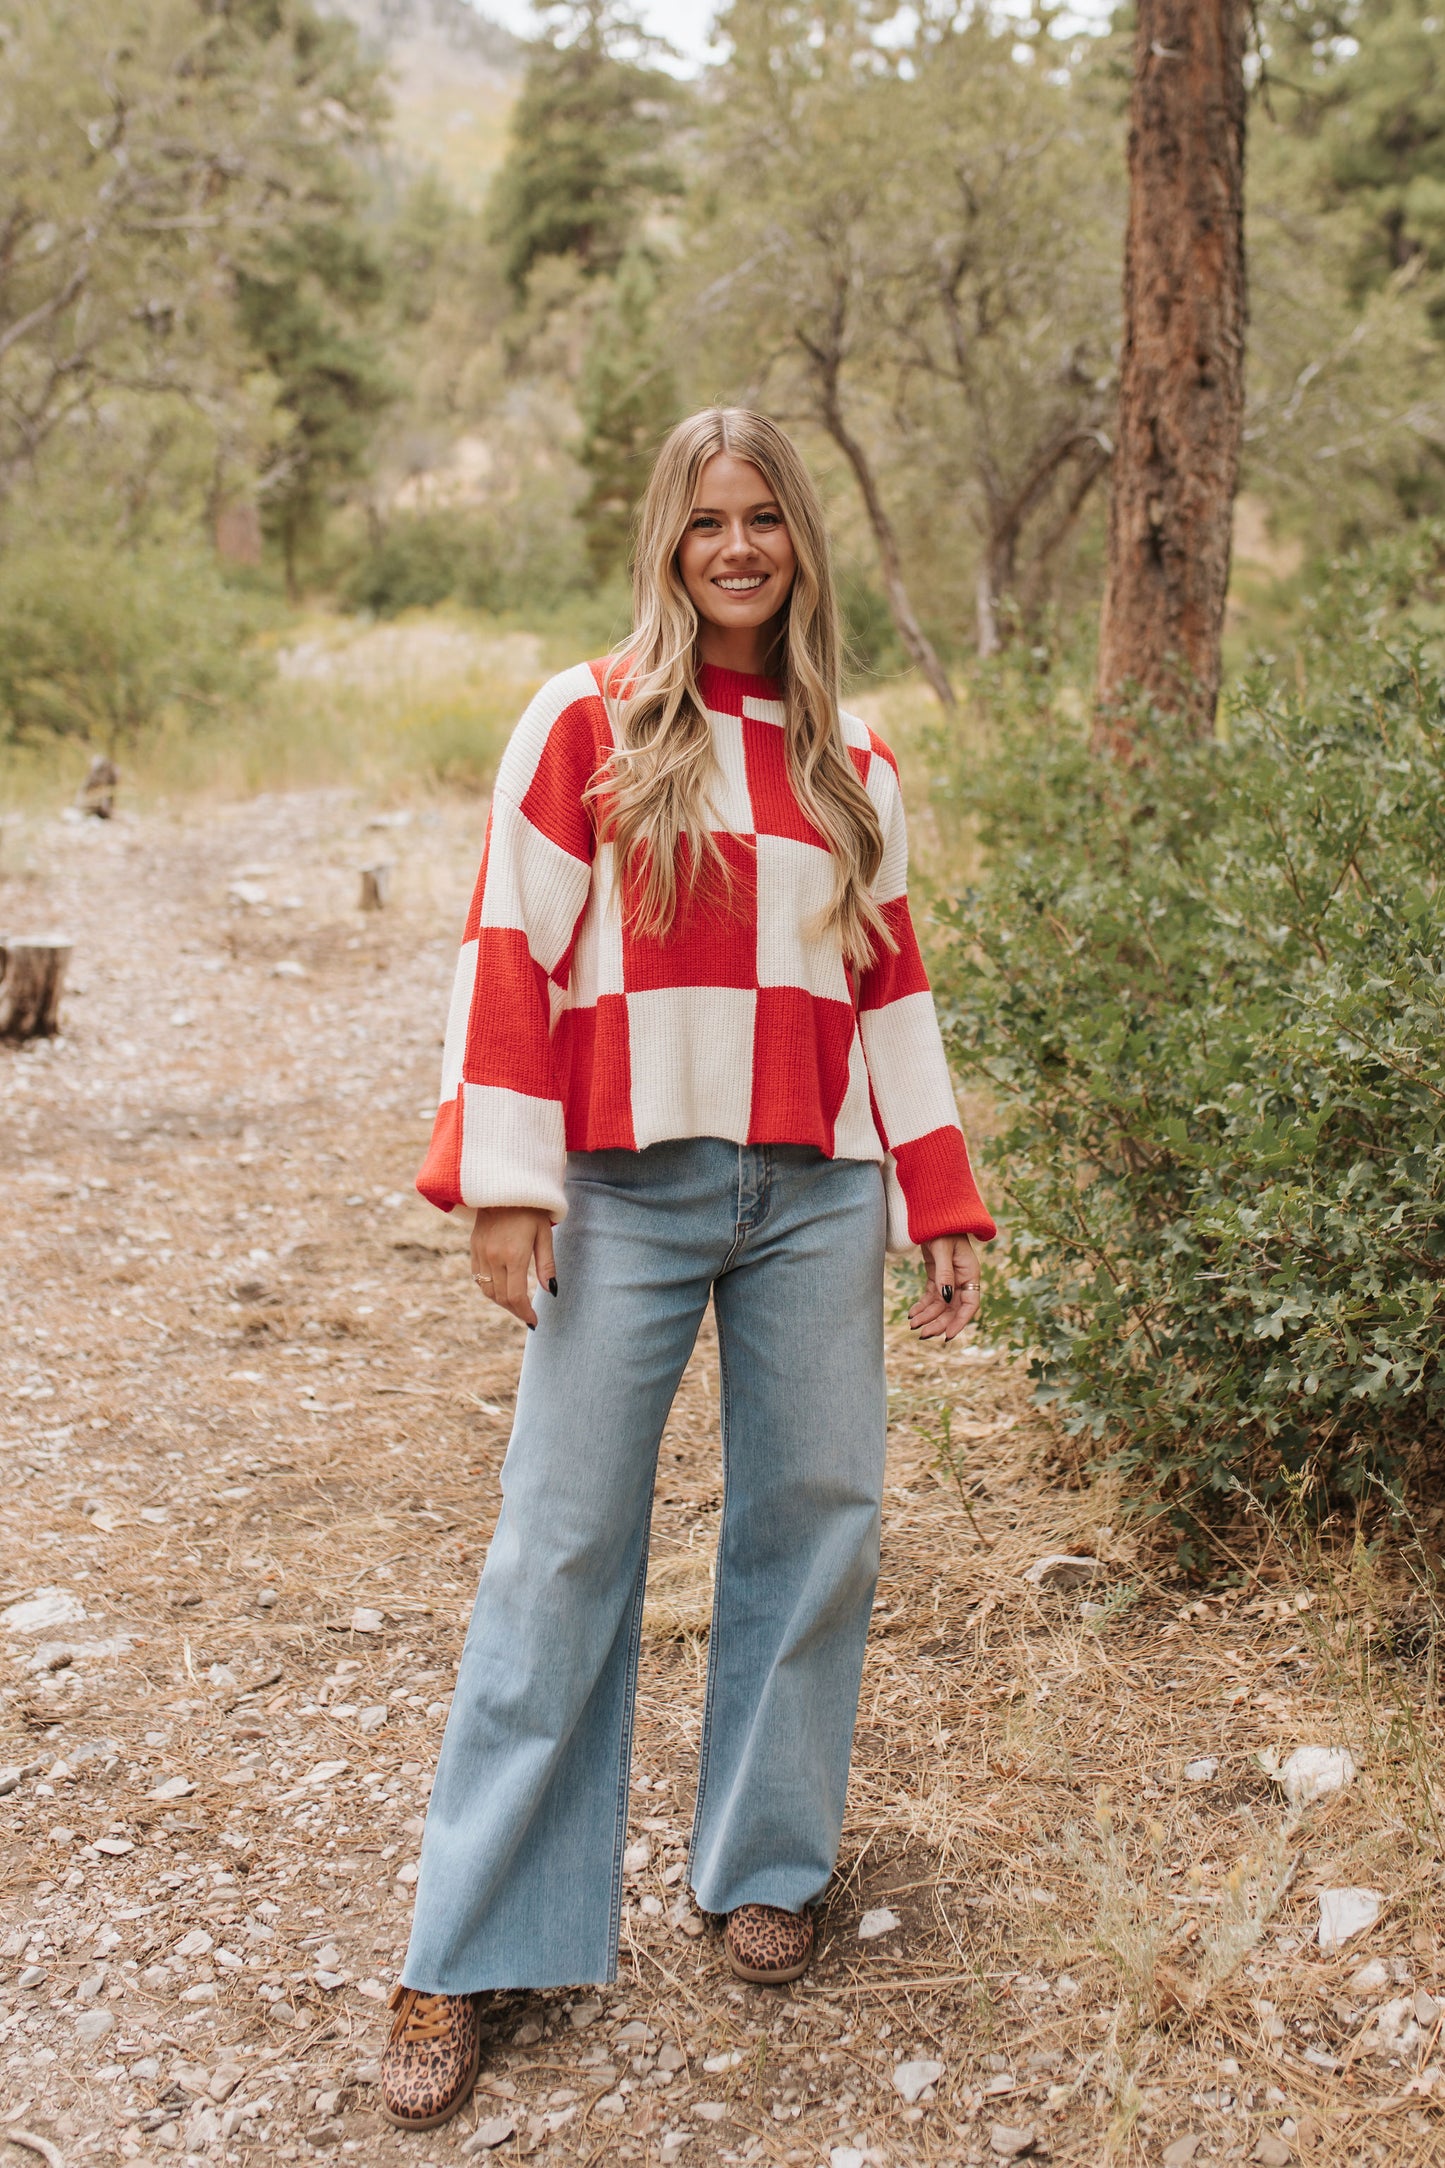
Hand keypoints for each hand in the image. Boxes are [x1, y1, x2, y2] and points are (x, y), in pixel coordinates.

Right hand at [470, 1207, 556, 1329]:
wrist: (504, 1186)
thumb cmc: (532, 1209)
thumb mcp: (544, 1234)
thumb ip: (546, 1264)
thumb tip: (551, 1291)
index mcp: (514, 1255)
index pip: (516, 1296)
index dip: (525, 1313)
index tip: (534, 1321)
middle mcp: (494, 1256)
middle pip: (501, 1297)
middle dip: (515, 1310)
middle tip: (527, 1316)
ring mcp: (481, 1252)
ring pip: (487, 1290)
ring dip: (501, 1302)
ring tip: (516, 1305)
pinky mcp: (473, 1247)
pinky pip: (477, 1277)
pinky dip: (489, 1289)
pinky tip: (501, 1289)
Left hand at [908, 1234, 981, 1341]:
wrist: (934, 1215)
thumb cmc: (943, 1229)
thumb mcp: (943, 1250)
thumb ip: (944, 1273)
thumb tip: (946, 1297)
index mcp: (970, 1273)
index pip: (970, 1304)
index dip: (960, 1321)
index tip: (948, 1335)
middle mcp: (961, 1280)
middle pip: (953, 1309)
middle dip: (938, 1322)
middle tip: (922, 1334)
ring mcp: (949, 1279)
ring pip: (940, 1305)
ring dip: (928, 1316)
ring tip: (913, 1325)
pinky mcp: (937, 1276)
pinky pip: (931, 1297)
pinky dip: (922, 1306)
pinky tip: (912, 1313)